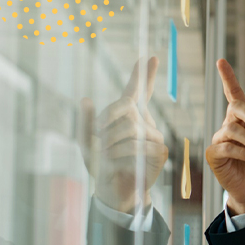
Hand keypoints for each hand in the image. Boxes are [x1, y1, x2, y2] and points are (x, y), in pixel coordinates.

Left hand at [79, 57, 167, 212]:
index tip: (149, 56)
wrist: (113, 188)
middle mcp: (145, 121)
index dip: (143, 74)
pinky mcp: (159, 151)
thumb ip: (84, 121)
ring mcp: (154, 135)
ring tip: (105, 154)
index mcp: (129, 115)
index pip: (138, 90)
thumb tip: (85, 99)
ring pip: (132, 127)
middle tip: (96, 135)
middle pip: (127, 107)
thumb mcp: (85, 141)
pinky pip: (140, 144)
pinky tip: (117, 161)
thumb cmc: (100, 163)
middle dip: (107, 119)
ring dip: (111, 141)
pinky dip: (122, 153)